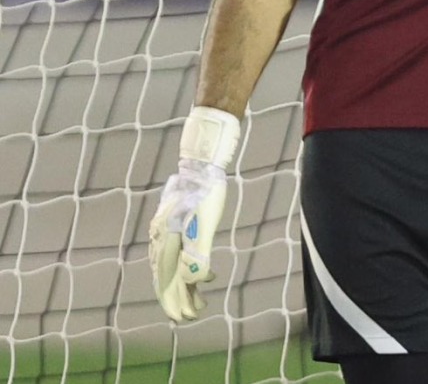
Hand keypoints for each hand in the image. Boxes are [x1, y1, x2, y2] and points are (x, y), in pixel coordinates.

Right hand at [149, 159, 227, 320]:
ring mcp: (166, 236)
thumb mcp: (207, 223)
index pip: (167, 280)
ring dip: (187, 287)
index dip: (174, 300)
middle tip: (194, 315)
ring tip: (202, 301)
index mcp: (167, 241)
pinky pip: (176, 258)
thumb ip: (199, 251)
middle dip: (180, 298)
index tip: (183, 317)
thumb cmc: (207, 194)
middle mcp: (161, 241)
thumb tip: (194, 280)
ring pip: (172, 269)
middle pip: (167, 277)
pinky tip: (206, 276)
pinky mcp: (174, 231)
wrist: (202, 169)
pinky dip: (189, 270)